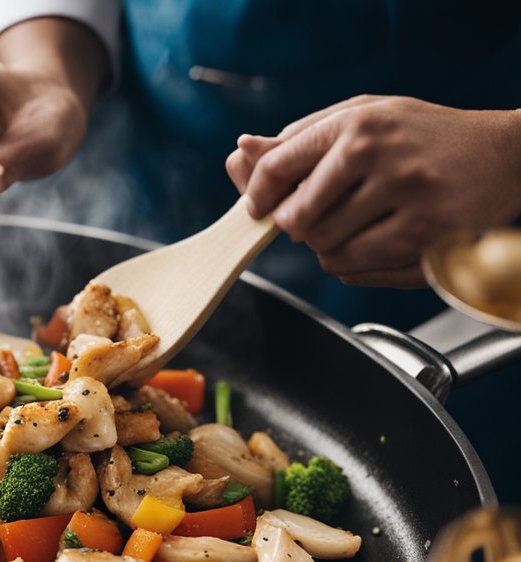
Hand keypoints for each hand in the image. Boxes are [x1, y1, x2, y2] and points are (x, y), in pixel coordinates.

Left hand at [226, 96, 520, 286]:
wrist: (503, 154)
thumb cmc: (420, 137)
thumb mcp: (360, 120)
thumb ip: (298, 141)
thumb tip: (239, 153)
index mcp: (357, 123)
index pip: (277, 167)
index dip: (256, 196)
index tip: (258, 208)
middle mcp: (380, 155)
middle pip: (298, 219)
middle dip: (300, 225)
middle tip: (321, 215)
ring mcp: (407, 197)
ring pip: (326, 250)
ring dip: (328, 247)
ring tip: (356, 225)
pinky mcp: (427, 235)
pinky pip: (357, 269)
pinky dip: (354, 264)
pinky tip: (375, 241)